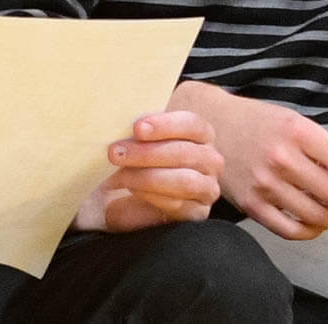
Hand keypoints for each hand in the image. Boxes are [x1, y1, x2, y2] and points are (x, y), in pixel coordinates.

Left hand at [74, 109, 222, 232]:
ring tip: (120, 174)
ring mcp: (208, 187)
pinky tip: (133, 190)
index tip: (137, 128)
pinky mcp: (198, 213)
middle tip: (116, 153)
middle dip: (147, 153)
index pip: (192, 124)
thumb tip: (124, 115)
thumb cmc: (140, 161)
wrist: (128, 199)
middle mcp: (211, 159)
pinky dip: (152, 196)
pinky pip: (178, 204)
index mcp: (202, 134)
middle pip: (185, 152)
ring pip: (184, 180)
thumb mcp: (141, 140)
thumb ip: (143, 129)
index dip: (165, 125)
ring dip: (147, 177)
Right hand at [171, 82, 327, 239]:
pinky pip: (289, 229)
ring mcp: (265, 184)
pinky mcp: (252, 205)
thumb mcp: (292, 120)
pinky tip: (323, 228)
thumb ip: (320, 146)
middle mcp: (282, 158)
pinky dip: (312, 232)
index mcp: (297, 130)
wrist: (213, 126)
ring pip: (316, 216)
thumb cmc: (258, 120)